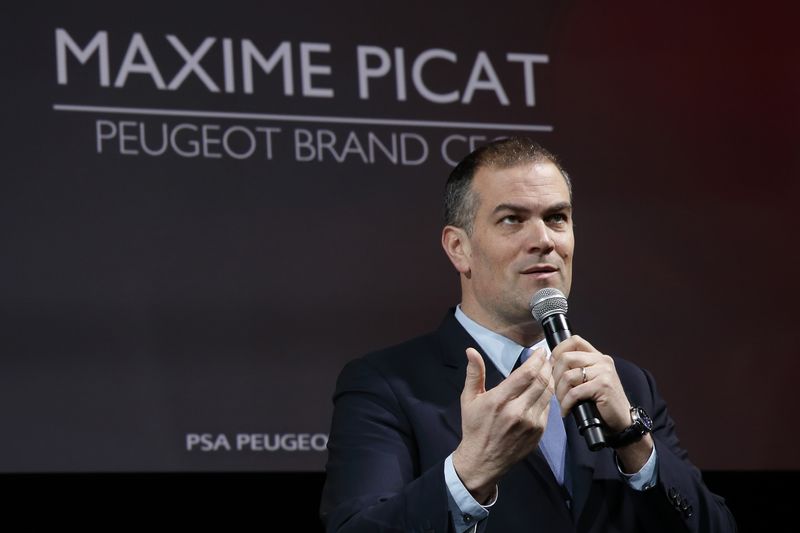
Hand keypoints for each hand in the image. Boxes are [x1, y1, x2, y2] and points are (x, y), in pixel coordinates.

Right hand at [452, 347, 552, 502]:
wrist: (482, 460)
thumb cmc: (474, 427)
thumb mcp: (469, 399)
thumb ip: (474, 373)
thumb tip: (471, 351)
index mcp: (499, 400)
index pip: (527, 374)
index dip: (537, 359)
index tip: (539, 351)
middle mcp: (518, 411)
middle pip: (542, 381)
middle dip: (547, 365)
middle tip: (546, 357)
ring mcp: (531, 423)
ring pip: (548, 394)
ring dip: (550, 379)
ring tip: (548, 370)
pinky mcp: (538, 432)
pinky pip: (548, 409)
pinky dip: (548, 396)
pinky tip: (544, 390)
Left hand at [551, 335, 652, 470]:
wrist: (622, 421)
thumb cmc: (602, 402)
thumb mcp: (590, 380)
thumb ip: (577, 368)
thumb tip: (551, 363)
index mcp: (597, 357)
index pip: (574, 340)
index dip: (558, 351)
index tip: (551, 366)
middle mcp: (602, 361)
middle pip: (566, 358)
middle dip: (555, 376)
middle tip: (555, 390)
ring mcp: (603, 372)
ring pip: (568, 376)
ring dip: (559, 392)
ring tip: (562, 402)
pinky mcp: (603, 386)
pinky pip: (574, 392)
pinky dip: (566, 403)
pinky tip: (566, 410)